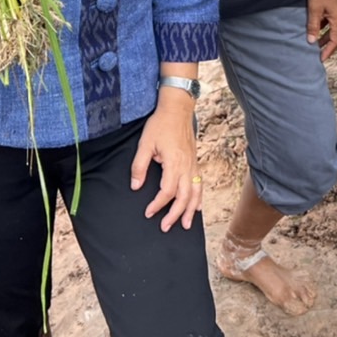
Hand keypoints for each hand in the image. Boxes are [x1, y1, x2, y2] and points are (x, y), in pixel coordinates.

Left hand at [132, 94, 200, 231]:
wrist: (177, 108)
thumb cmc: (160, 124)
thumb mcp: (145, 143)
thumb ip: (140, 166)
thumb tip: (136, 186)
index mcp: (174, 162)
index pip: (167, 191)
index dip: (158, 204)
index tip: (149, 212)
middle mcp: (186, 166)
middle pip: (183, 197)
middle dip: (175, 214)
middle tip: (165, 227)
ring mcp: (192, 164)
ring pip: (194, 193)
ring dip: (190, 210)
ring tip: (185, 224)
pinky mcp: (194, 162)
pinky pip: (199, 184)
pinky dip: (199, 198)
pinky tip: (196, 207)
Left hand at [307, 0, 336, 60]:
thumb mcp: (314, 9)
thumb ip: (313, 26)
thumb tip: (311, 41)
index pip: (335, 40)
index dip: (328, 51)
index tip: (320, 59)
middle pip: (335, 35)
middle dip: (326, 45)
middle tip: (316, 53)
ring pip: (331, 27)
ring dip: (323, 35)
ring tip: (312, 41)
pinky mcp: (333, 4)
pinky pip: (329, 19)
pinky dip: (322, 25)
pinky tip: (313, 25)